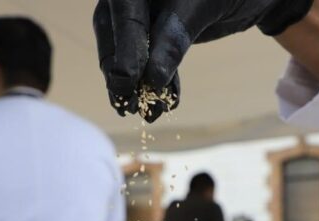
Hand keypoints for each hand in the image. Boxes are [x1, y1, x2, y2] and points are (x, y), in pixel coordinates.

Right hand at [92, 0, 313, 119]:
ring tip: (151, 112)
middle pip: (116, 37)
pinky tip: (167, 102)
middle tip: (129, 105)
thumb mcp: (203, 6)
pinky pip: (148, 60)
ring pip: (127, 53)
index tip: (128, 82)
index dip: (123, 51)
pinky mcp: (154, 33)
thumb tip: (151, 78)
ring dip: (138, 85)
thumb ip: (174, 36)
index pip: (124, 16)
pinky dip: (157, 82)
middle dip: (124, 74)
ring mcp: (141, 13)